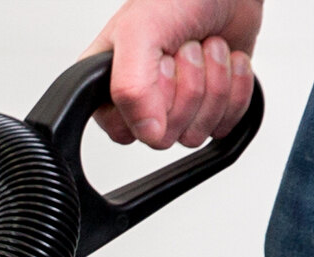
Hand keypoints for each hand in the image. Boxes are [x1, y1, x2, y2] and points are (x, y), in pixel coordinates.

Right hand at [83, 0, 260, 146]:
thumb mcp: (140, 32)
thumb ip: (130, 89)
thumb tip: (149, 133)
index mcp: (109, 90)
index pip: (127, 131)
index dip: (155, 98)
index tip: (163, 60)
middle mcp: (140, 103)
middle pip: (166, 135)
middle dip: (190, 85)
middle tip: (189, 49)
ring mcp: (175, 107)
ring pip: (195, 133)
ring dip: (216, 83)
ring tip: (209, 47)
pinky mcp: (209, 107)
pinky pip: (224, 125)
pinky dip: (237, 88)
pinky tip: (228, 61)